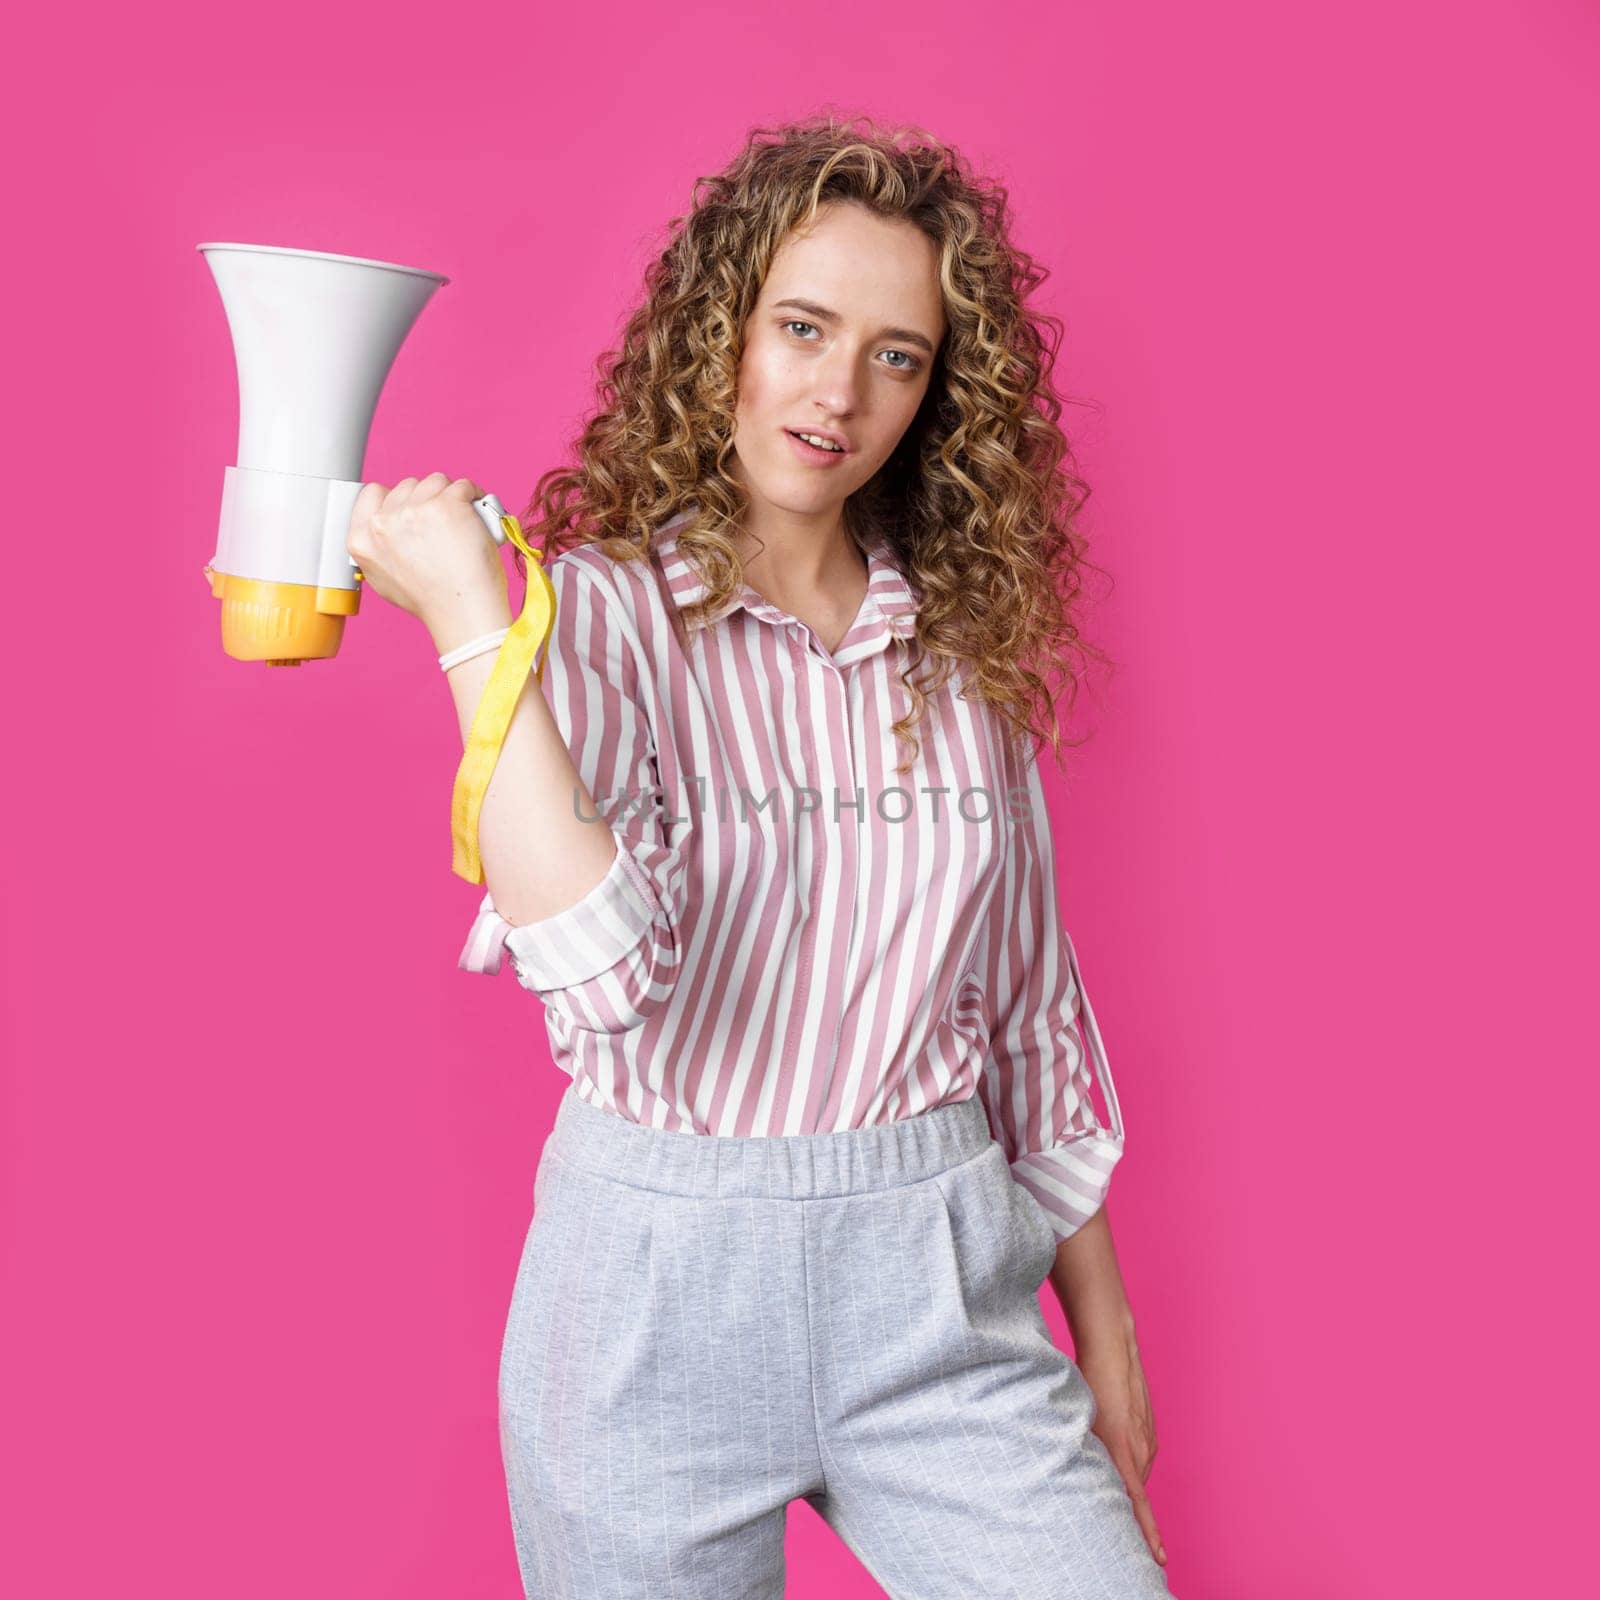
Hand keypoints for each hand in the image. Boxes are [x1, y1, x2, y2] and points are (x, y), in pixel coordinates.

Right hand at [345, 473, 507, 637]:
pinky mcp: (447, 504)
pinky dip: (474, 497)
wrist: (461, 612)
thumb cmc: (432, 601)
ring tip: (463, 522)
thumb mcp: (384, 579)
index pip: (372, 494)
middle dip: (428, 499)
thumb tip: (391, 528)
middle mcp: (383, 522)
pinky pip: (463, 487)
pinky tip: (479, 515)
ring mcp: (414, 510)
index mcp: (362, 540)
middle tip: (445, 523)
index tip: (414, 509)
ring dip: (451, 496)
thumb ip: (381, 548)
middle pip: (407, 487)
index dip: (397, 499)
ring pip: (435, 482)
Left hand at [1076, 1330, 1167, 1569]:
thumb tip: (1084, 1476)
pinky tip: (1113, 1442)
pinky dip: (1129, 1458)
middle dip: (1126, 1506)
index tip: (1159, 1559)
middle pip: (1135, 1492)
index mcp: (1123, 1449)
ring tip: (1104, 1463)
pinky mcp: (1150, 1429)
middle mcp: (1142, 1448)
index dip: (1148, 1533)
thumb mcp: (1082, 1419)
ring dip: (1124, 1477)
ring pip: (1137, 1473)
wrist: (1112, 1345)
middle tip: (1109, 1514)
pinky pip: (1141, 1455)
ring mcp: (1149, 1438)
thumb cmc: (1090, 1380)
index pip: (1138, 1503)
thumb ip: (1087, 1451)